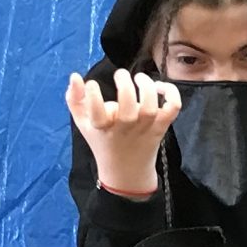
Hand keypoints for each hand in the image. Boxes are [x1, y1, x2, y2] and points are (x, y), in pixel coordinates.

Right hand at [67, 69, 181, 197]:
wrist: (127, 172)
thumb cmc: (103, 141)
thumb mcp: (83, 123)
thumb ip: (75, 100)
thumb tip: (74, 77)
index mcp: (102, 129)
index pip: (97, 113)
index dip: (93, 95)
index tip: (91, 84)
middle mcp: (125, 130)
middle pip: (127, 109)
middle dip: (124, 86)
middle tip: (119, 74)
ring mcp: (144, 129)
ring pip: (150, 108)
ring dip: (146, 87)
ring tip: (139, 78)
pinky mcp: (160, 127)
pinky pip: (172, 109)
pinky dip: (171, 94)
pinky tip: (160, 87)